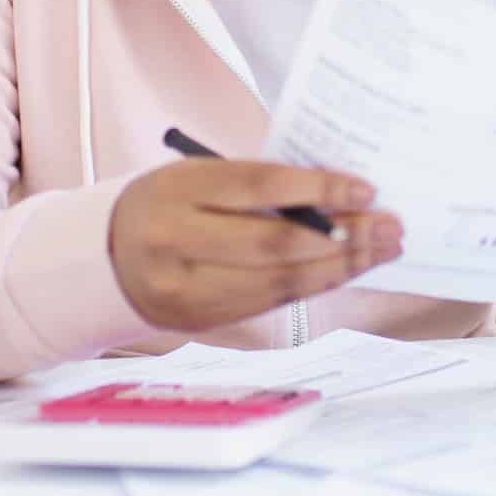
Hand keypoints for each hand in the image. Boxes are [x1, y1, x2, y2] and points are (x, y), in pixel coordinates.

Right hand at [110, 159, 402, 330]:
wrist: (106, 255)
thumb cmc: (170, 203)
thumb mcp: (200, 176)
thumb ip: (259, 185)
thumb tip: (339, 195)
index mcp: (176, 190)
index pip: (257, 187)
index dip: (317, 188)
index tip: (366, 188)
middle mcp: (175, 241)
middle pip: (273, 244)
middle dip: (343, 237)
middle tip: (389, 227)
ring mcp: (186, 288)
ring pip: (277, 282)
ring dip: (340, 267)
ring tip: (382, 249)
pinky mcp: (200, 319)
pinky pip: (269, 304)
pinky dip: (314, 285)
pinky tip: (345, 270)